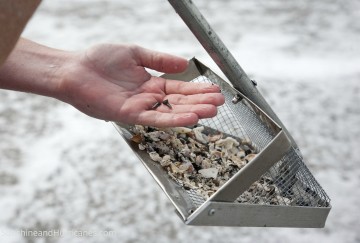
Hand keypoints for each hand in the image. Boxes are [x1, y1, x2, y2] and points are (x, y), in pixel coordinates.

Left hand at [58, 44, 223, 126]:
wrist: (75, 69)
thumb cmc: (100, 60)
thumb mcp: (135, 53)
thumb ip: (159, 60)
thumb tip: (184, 63)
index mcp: (150, 84)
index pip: (180, 88)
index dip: (198, 90)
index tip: (215, 91)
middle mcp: (148, 98)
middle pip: (180, 102)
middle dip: (200, 103)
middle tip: (220, 103)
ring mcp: (140, 108)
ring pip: (171, 112)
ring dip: (192, 112)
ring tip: (212, 112)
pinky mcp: (130, 115)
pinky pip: (155, 119)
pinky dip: (173, 120)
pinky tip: (191, 118)